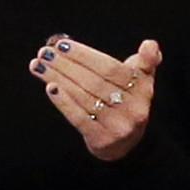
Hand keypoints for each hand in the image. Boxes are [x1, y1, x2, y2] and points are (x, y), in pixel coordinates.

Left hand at [36, 34, 158, 161]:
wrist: (125, 144)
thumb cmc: (127, 103)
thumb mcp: (141, 81)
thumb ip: (145, 61)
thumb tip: (150, 45)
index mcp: (142, 90)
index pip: (110, 68)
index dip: (85, 55)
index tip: (63, 45)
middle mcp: (133, 109)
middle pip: (94, 82)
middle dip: (66, 65)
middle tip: (45, 52)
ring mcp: (118, 126)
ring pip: (83, 97)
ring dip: (58, 78)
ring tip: (39, 65)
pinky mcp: (102, 139)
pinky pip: (79, 118)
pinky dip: (63, 102)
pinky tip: (50, 88)